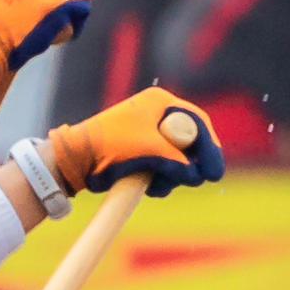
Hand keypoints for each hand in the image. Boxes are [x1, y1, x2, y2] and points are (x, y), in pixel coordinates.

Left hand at [46, 88, 222, 194]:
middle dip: (191, 163)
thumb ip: (180, 161)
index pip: (196, 122)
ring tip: (159, 184)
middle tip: (201, 180)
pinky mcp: (140, 154)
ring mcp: (147, 136)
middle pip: (189, 142)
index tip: (214, 170)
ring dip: (173, 175)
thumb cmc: (111, 145)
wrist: (74, 160)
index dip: (209, 146)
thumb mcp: (152, 150)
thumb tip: (197, 176)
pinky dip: (161, 179)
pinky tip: (150, 186)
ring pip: (177, 159)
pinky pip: (162, 168)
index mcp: (159, 103)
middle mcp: (156, 116)